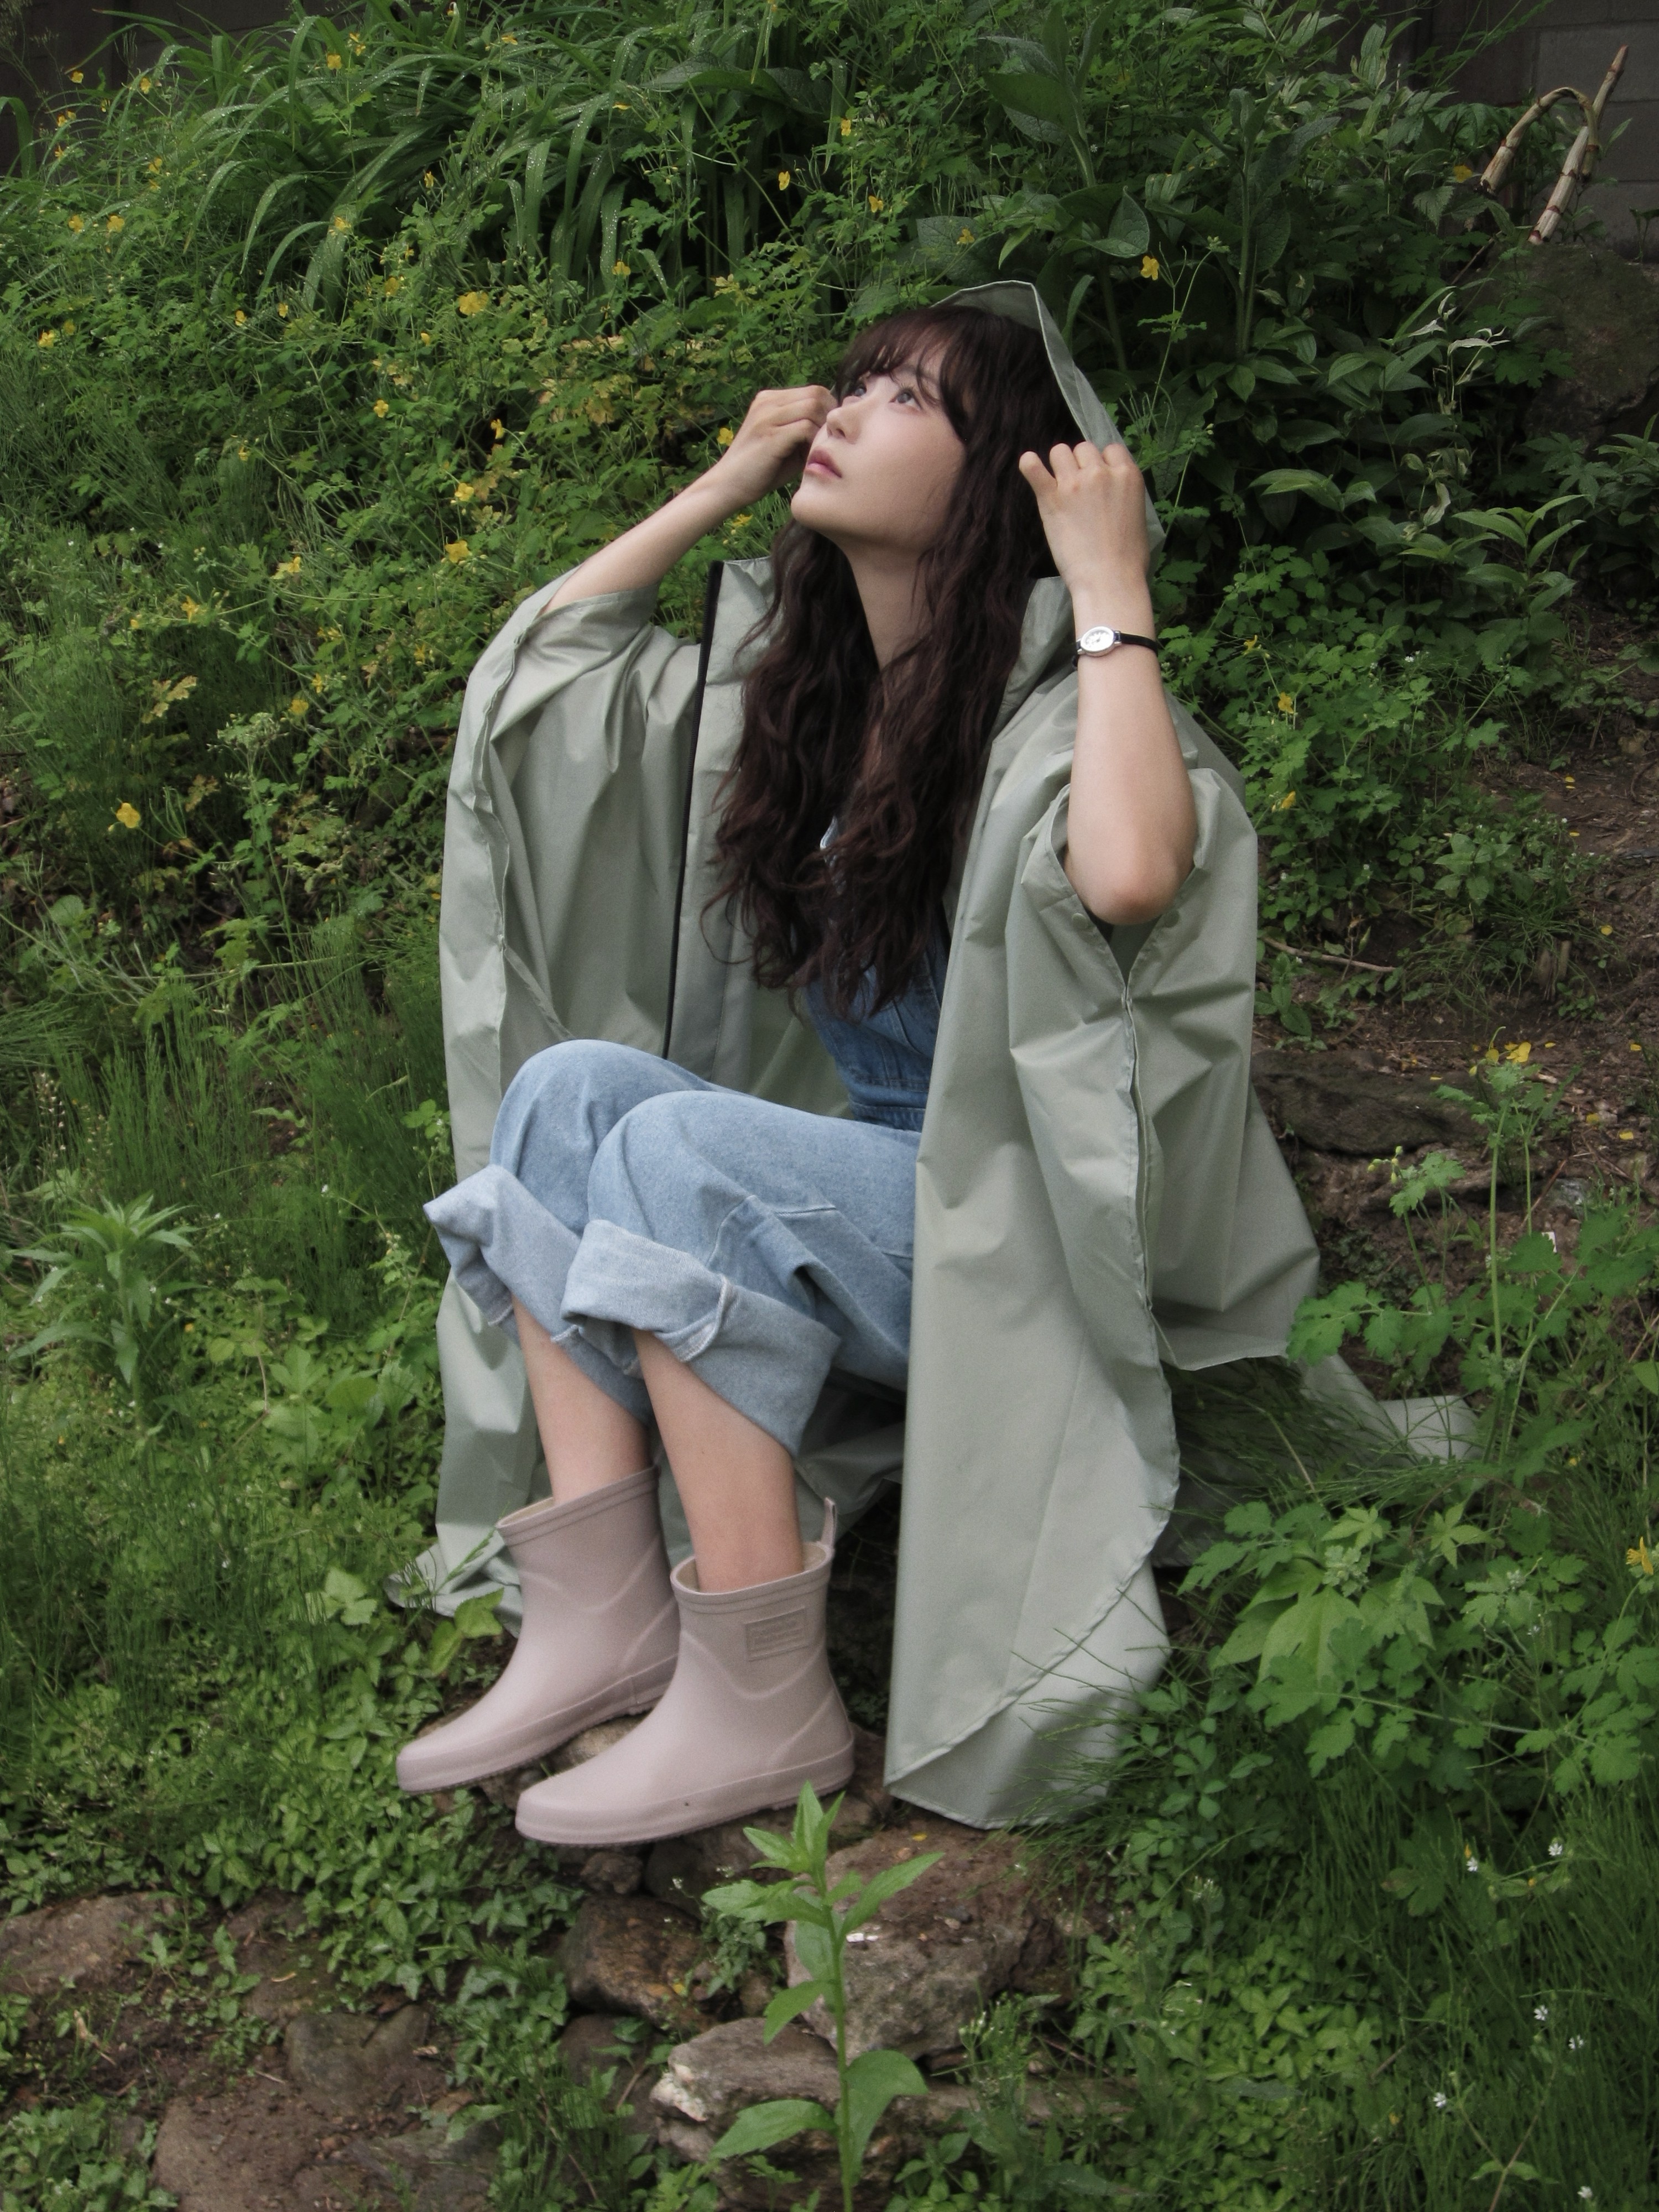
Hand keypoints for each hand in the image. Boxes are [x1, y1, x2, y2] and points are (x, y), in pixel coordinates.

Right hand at [703, 385, 834, 510]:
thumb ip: (805, 430)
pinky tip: (810, 458)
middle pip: (817, 394)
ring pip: (813, 407)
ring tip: (818, 451)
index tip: (829, 435)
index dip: (829, 411)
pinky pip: (805, 427)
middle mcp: (767, 402)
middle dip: (829, 418)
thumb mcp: (785, 443)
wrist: (727, 487)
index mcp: (770, 400)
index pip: (814, 391)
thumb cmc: (760, 470)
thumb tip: (835, 428)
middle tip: (828, 443)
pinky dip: (814, 442)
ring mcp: (766, 416)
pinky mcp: (769, 435)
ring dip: (822, 430)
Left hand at [1017, 440, 1152, 621]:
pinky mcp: (1051, 498)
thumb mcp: (1138, 513)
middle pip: (1083, 449)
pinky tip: (1029, 466)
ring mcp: (1075, 483)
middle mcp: (1100, 472)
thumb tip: (1111, 490)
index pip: (1110, 449)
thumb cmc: (1129, 558)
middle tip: (1078, 491)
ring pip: (1060, 452)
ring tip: (1058, 487)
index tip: (1098, 481)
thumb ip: (1122, 492)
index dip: (1102, 463)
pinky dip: (1029, 465)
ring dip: (1058, 466)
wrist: (1109, 580)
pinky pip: (1034, 468)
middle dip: (1080, 465)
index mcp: (1127, 474)